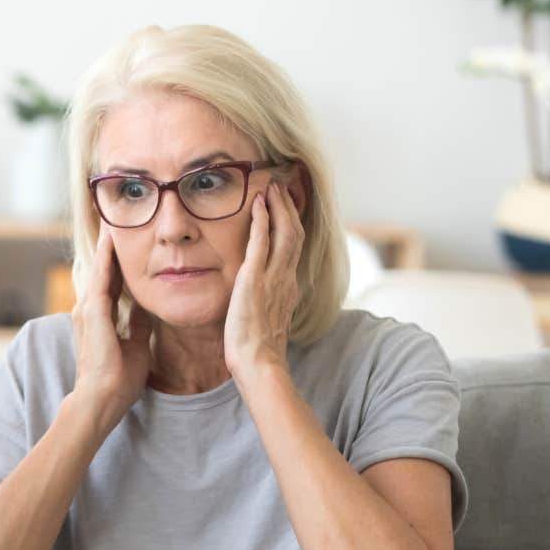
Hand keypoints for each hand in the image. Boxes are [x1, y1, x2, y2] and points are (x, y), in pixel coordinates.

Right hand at [71, 225, 152, 420]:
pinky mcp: (93, 313)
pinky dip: (107, 257)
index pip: (111, 281)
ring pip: (99, 268)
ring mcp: (88, 310)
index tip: (126, 240)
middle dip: (109, 245)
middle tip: (114, 217)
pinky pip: (101, 277)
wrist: (100, 400)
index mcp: (100, 317)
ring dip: (106, 244)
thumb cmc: (117, 380)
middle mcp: (89, 309)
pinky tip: (112, 238)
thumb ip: (137, 325)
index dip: (118, 261)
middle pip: (102, 268)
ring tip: (112, 219)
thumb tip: (145, 307)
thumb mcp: (136, 346)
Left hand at [225, 181, 302, 383]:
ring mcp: (273, 278)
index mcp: (288, 288)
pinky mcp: (255, 279)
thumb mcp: (266, 321)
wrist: (258, 363)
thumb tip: (260, 301)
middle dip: (289, 208)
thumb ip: (267, 305)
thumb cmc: (257, 351)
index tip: (287, 208)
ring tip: (272, 187)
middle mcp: (286, 279)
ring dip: (279, 207)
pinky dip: (262, 219)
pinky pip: (262, 242)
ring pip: (285, 232)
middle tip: (282, 187)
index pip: (294, 249)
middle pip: (295, 234)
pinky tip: (258, 204)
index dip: (292, 225)